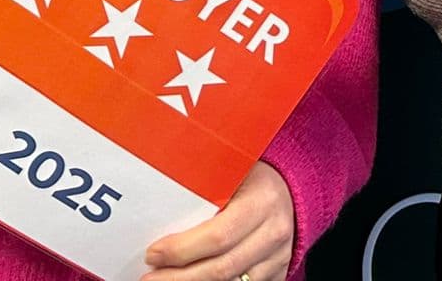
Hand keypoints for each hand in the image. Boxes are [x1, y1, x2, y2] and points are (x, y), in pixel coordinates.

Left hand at [142, 161, 292, 280]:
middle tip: (149, 278)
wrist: (292, 190)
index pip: (218, 235)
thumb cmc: (254, 177)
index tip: (153, 254)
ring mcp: (278, 258)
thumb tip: (159, 201)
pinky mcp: (277, 274)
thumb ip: (207, 186)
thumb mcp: (235, 171)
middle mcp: (273, 233)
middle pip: (222, 268)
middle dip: (179, 278)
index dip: (182, 250)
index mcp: (261, 202)